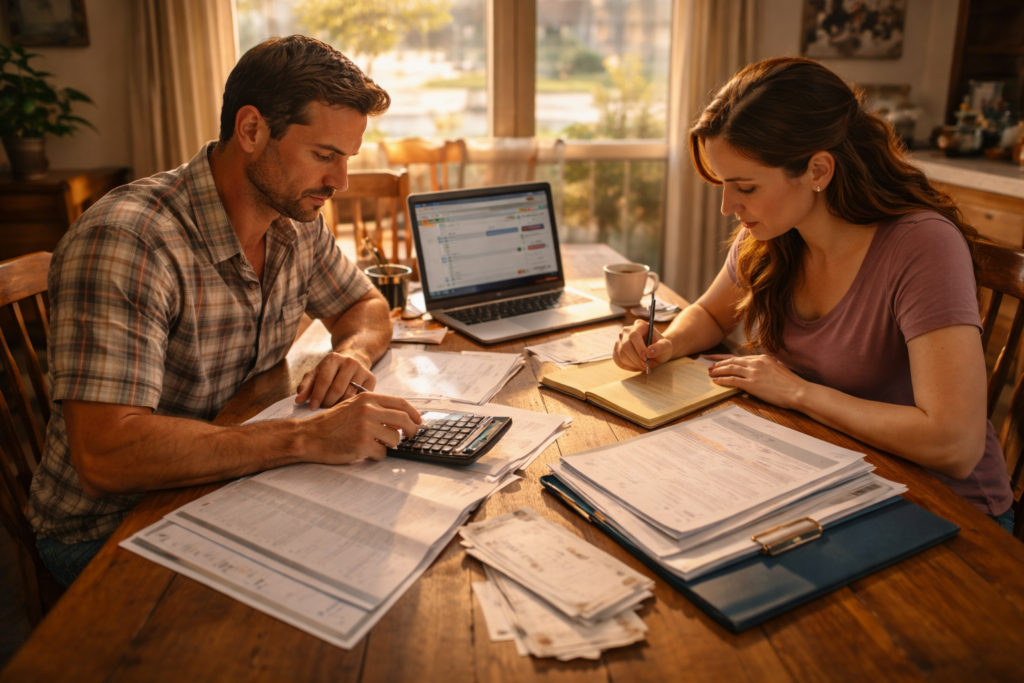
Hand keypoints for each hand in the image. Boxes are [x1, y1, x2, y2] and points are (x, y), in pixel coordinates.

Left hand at [296, 352, 375, 409]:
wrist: (351, 360)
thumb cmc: (330, 371)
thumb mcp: (316, 374)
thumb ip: (306, 386)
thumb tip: (298, 400)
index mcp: (333, 358)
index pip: (324, 381)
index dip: (317, 396)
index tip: (312, 407)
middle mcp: (350, 362)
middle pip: (337, 390)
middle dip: (327, 402)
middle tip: (323, 408)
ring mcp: (362, 369)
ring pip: (349, 396)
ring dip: (339, 406)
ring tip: (333, 407)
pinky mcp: (371, 378)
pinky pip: (360, 398)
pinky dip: (352, 404)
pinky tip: (346, 405)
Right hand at [305, 392, 421, 462]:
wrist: (310, 436)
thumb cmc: (332, 423)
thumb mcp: (353, 406)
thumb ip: (375, 408)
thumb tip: (401, 417)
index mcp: (367, 398)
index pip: (400, 403)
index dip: (414, 413)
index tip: (419, 421)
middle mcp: (368, 410)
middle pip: (404, 420)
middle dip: (412, 430)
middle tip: (411, 436)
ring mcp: (365, 427)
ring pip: (395, 439)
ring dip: (389, 445)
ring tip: (376, 444)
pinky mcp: (362, 444)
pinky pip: (382, 453)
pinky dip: (377, 455)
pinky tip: (365, 452)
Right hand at [613, 320, 673, 370]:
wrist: (656, 351)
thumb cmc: (661, 347)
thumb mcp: (666, 346)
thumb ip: (660, 347)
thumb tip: (650, 352)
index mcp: (640, 325)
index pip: (634, 335)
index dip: (639, 348)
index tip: (646, 358)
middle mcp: (627, 330)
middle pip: (625, 345)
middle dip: (636, 359)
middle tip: (646, 365)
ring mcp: (620, 340)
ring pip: (621, 354)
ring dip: (633, 364)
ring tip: (643, 366)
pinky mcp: (617, 350)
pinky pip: (618, 360)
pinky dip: (627, 366)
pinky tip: (636, 366)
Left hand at [706, 354, 806, 409]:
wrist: (797, 391)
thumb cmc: (791, 384)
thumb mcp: (778, 369)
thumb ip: (766, 367)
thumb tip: (758, 371)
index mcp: (762, 358)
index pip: (739, 357)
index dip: (726, 358)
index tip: (716, 358)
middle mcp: (756, 362)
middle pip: (732, 361)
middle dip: (719, 363)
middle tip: (709, 364)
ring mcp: (753, 372)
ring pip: (730, 369)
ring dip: (718, 371)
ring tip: (710, 373)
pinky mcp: (751, 384)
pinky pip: (732, 380)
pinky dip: (722, 380)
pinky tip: (716, 381)